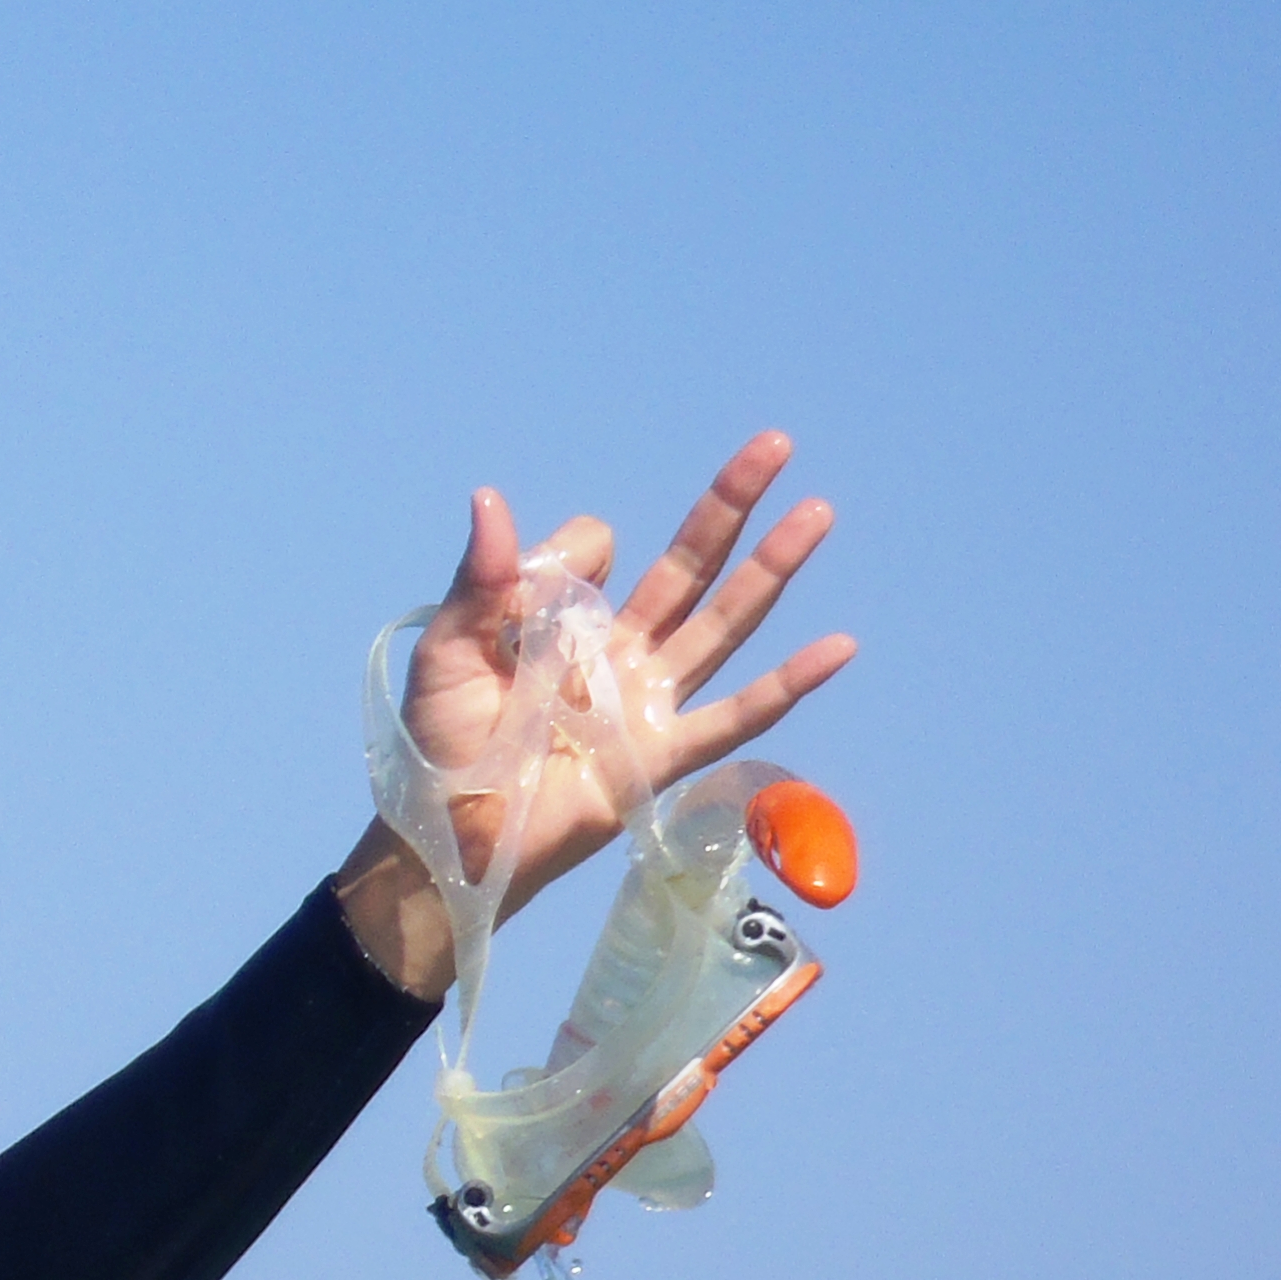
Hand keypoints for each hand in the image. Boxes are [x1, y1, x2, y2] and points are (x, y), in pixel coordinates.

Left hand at [334, 431, 856, 999]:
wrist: (447, 834)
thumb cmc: (442, 746)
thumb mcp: (448, 652)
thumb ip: (480, 583)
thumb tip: (490, 497)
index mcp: (566, 625)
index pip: (599, 552)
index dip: (576, 552)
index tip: (524, 591)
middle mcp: (619, 655)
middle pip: (688, 569)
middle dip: (729, 507)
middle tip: (774, 445)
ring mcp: (647, 703)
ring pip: (722, 624)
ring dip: (771, 568)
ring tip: (817, 512)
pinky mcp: (658, 756)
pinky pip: (733, 717)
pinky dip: (787, 685)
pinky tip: (838, 647)